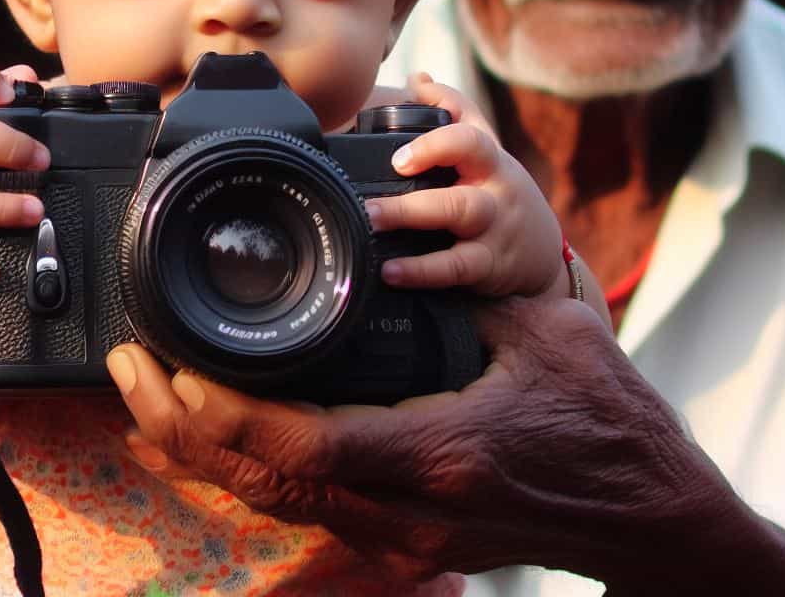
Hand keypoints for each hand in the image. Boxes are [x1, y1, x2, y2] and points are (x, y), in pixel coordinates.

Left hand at [106, 296, 724, 587]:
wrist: (654, 517)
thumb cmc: (613, 425)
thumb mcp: (548, 333)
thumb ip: (475, 290)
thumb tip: (413, 250)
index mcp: (438, 451)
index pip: (303, 442)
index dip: (224, 412)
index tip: (171, 368)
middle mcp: (410, 506)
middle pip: (265, 482)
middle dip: (184, 431)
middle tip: (130, 371)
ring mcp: (407, 533)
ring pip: (277, 504)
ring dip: (206, 453)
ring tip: (149, 397)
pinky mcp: (411, 535)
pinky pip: (308, 505)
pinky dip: (251, 469)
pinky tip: (219, 435)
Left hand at [367, 73, 562, 299]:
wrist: (544, 255)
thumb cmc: (500, 193)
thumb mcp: (487, 153)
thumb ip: (454, 111)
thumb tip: (418, 78)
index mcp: (488, 158)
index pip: (469, 133)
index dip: (436, 139)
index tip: (399, 156)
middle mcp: (495, 186)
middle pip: (466, 166)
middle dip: (422, 167)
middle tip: (373, 192)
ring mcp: (495, 225)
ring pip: (460, 212)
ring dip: (412, 216)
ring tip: (372, 220)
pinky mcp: (489, 265)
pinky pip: (456, 267)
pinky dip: (422, 271)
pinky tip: (391, 271)